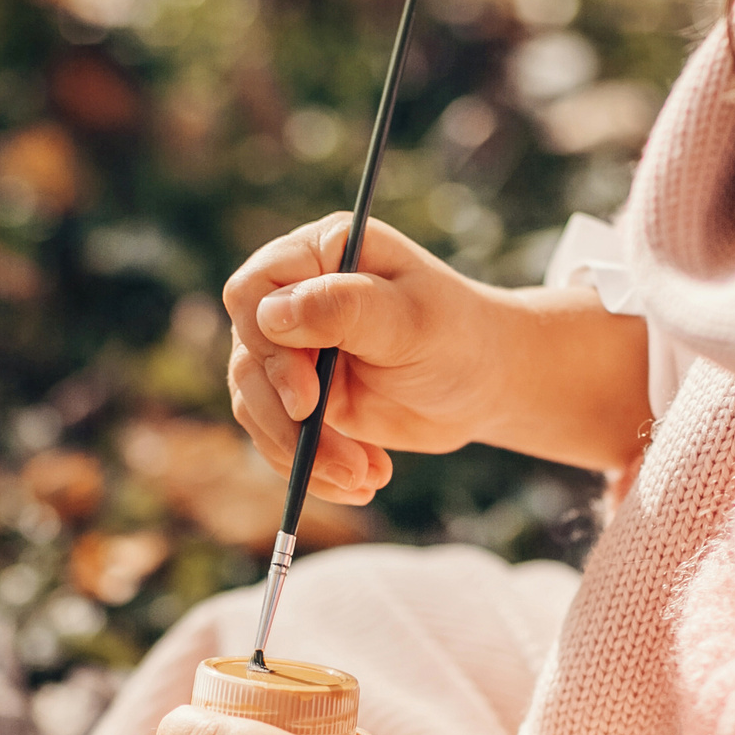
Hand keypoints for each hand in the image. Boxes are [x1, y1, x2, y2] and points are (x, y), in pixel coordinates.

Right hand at [222, 216, 509, 505]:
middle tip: (343, 459)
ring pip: (256, 406)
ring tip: (364, 477)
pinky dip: (313, 469)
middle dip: (287, 419)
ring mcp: (293, 351)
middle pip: (249, 359)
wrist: (485, 383)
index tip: (306, 396)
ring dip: (301, 453)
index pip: (253, 292)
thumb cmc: (458, 336)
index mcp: (320, 254)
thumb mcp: (411, 320)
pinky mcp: (300, 397)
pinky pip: (276, 438)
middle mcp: (296, 298)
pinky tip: (366, 480)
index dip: (265, 346)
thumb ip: (344, 309)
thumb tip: (270, 315)